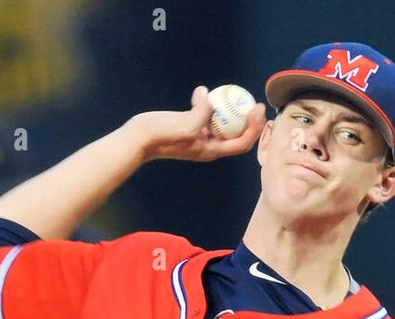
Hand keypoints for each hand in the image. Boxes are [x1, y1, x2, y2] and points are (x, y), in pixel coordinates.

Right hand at [129, 85, 266, 162]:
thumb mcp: (185, 125)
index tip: (257, 109)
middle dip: (248, 120)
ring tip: (233, 95)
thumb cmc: (161, 135)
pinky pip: (203, 115)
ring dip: (227, 111)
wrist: (137, 139)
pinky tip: (201, 93)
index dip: (254, 127)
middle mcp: (208, 146)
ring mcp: (198, 137)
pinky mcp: (188, 127)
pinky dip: (206, 104)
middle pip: (236, 134)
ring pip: (220, 124)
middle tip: (254, 102)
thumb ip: (201, 113)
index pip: (242, 142)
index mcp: (211, 151)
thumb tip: (209, 96)